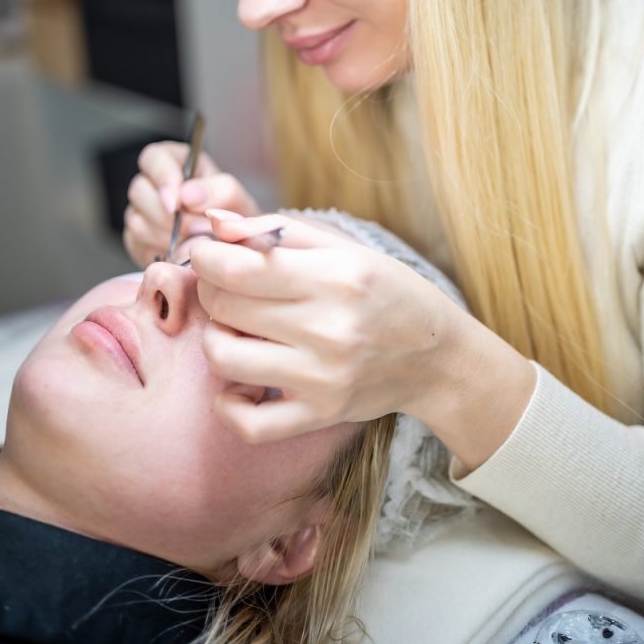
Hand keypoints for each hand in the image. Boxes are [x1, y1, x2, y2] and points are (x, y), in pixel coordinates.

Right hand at [123, 141, 260, 266]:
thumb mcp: (236, 198)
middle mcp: (153, 185)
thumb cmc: (233, 216)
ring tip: (194, 241)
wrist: (233, 248)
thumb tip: (187, 195)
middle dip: (167, 215)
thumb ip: (219, 189)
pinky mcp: (137, 240)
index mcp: (176, 162)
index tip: (178, 203)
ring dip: (166, 236)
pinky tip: (181, 253)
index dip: (163, 178)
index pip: (153, 158)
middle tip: (196, 229)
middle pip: (139, 191)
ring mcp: (141, 213)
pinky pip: (137, 245)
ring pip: (136, 221)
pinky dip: (160, 251)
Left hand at [190, 212, 466, 441]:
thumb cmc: (386, 293)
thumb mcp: (343, 249)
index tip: (208, 253)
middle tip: (225, 286)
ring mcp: (322, 378)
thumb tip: (213, 220)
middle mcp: (328, 329)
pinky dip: (228, 403)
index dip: (206, 257)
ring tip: (239, 329)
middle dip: (210, 290)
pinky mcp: (319, 415)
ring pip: (225, 359)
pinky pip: (248, 423)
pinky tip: (242, 382)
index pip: (237, 268)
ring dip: (216, 339)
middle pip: (225, 308)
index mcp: (334, 278)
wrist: (437, 357)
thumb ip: (274, 230)